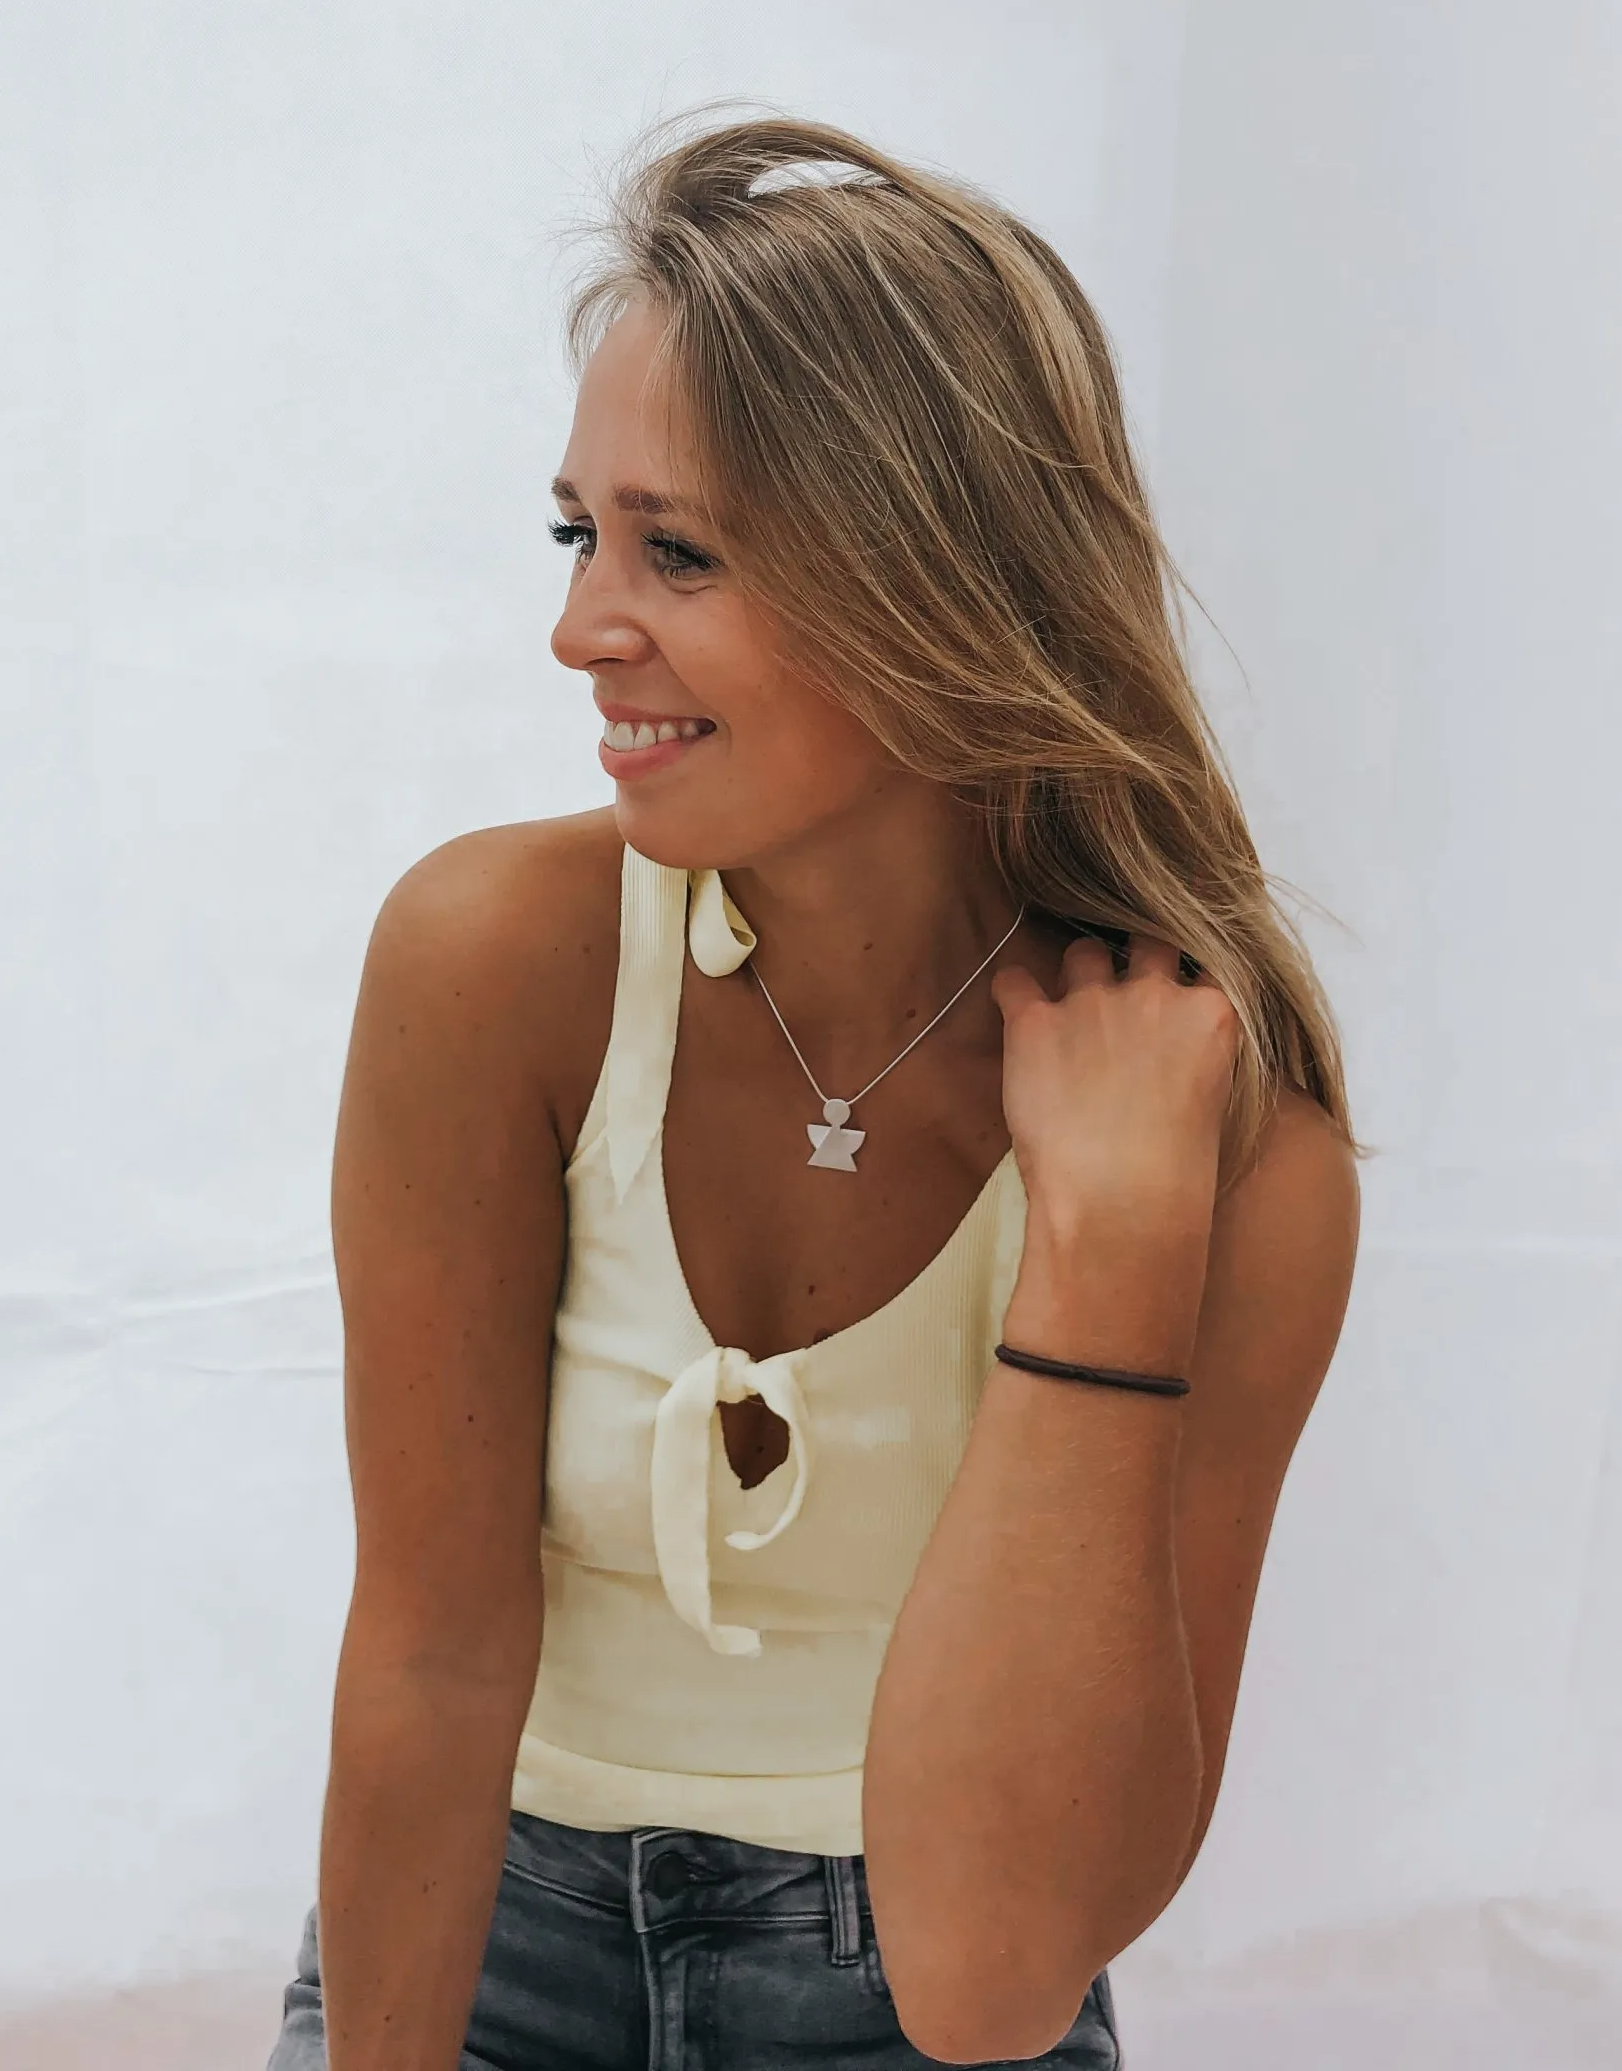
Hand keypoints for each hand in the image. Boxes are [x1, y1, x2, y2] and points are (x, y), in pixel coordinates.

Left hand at [991, 928, 1240, 1236]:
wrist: (1121, 1199)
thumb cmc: (1173, 1176)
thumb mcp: (1213, 1106)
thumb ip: (1195, 1062)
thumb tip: (1169, 1061)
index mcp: (1209, 1015)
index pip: (1200, 972)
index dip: (1180, 987)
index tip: (1167, 1008)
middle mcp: (1154, 994)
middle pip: (1147, 943)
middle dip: (1134, 961)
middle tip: (1118, 998)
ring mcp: (1092, 1001)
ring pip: (1082, 951)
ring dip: (1076, 972)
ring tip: (1067, 1008)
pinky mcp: (1034, 1022)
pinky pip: (1014, 980)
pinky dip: (1012, 990)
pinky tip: (1013, 1006)